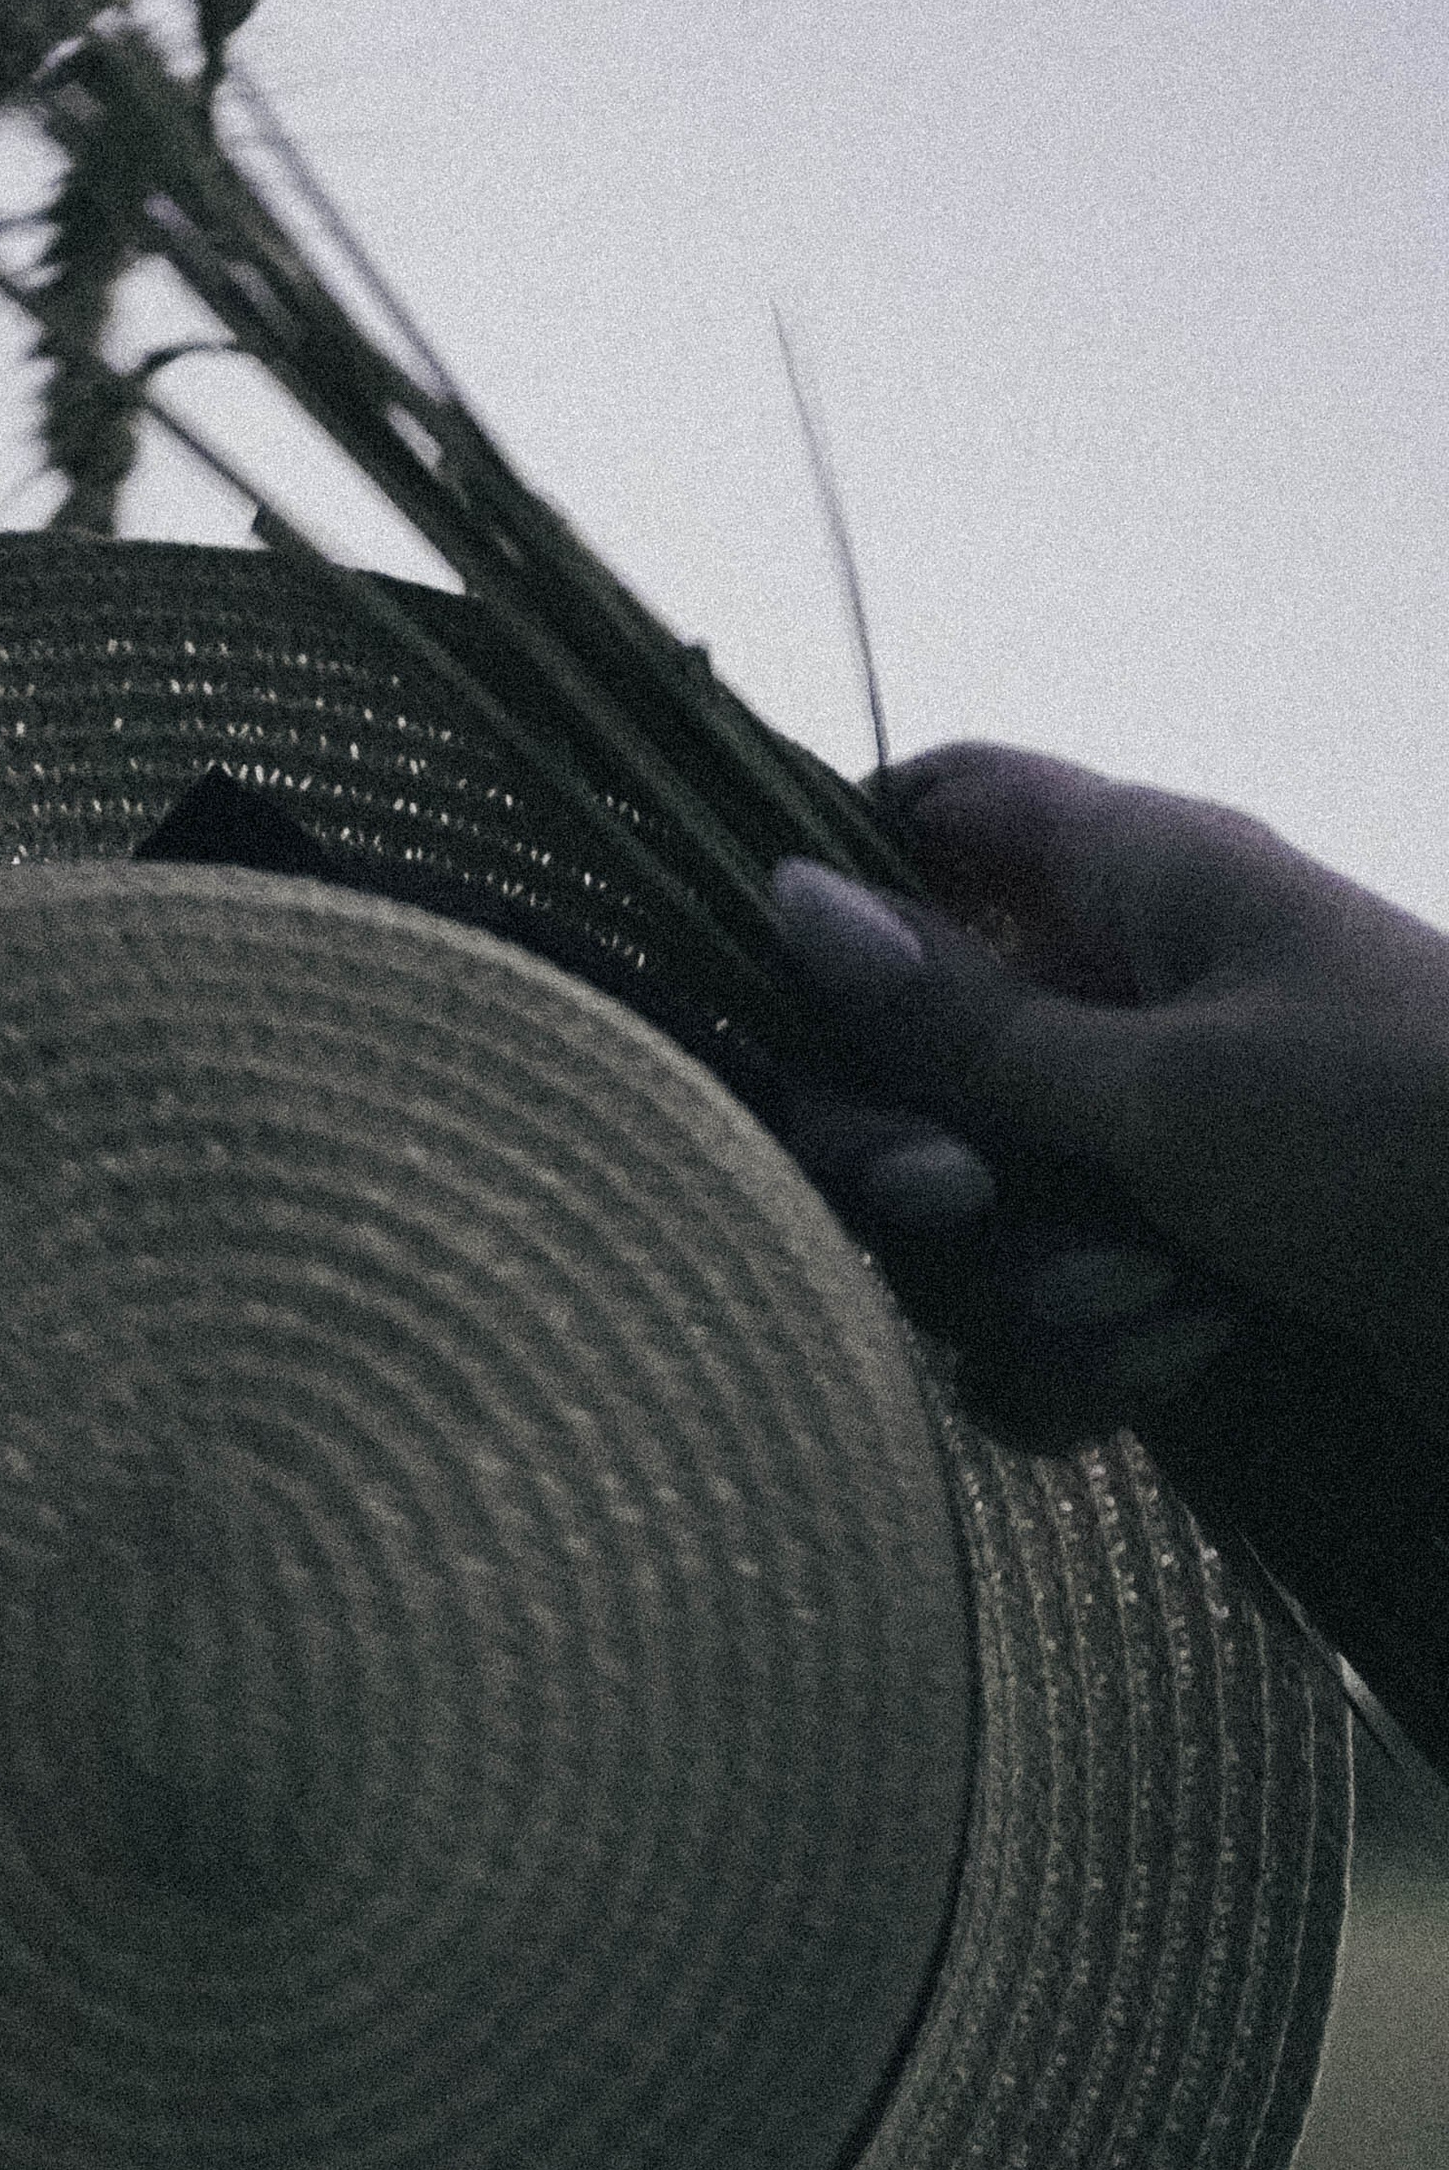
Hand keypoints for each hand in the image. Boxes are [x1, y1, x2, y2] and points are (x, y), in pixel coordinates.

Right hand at [766, 743, 1448, 1438]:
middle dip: (916, 1150)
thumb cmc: (1407, 1137)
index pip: (933, 806)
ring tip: (1167, 1301)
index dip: (837, 877)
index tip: (784, 987)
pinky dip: (1093, 1363)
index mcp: (1133, 882)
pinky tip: (1185, 1363)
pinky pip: (1045, 1322)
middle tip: (968, 1198)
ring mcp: (1155, 1139)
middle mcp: (1127, 996)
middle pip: (906, 1051)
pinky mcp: (1184, 1271)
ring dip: (1039, 1283)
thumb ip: (961, 1020)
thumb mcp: (1167, 1081)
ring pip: (973, 1213)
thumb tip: (784, 899)